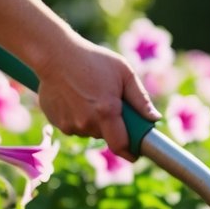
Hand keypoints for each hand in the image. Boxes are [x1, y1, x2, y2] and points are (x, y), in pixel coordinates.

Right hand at [34, 37, 160, 159]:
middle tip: (110, 106)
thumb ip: (141, 98)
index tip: (136, 153)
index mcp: (107, 111)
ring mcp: (69, 124)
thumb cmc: (94, 60)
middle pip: (106, 136)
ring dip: (94, 121)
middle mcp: (87, 122)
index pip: (121, 146)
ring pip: (89, 131)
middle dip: (112, 127)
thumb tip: (154, 118)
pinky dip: (78, 117)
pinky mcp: (56, 122)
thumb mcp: (124, 73)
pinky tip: (75, 98)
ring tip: (90, 97)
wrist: (55, 55)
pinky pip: (74, 126)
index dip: (130, 152)